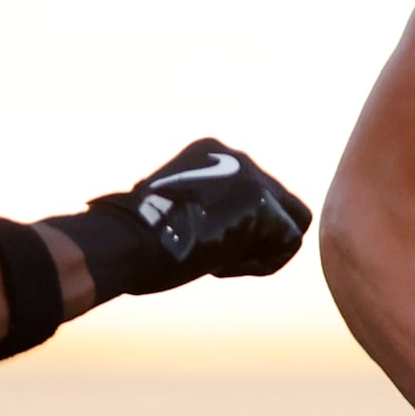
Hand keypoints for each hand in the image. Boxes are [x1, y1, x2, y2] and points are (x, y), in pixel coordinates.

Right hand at [51, 138, 311, 298]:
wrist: (126, 240)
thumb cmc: (136, 238)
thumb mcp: (176, 208)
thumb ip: (207, 208)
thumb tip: (225, 230)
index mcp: (213, 151)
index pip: (252, 191)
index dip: (238, 225)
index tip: (206, 242)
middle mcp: (238, 158)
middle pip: (278, 204)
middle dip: (256, 236)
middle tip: (217, 257)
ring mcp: (255, 180)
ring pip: (288, 225)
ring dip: (259, 251)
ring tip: (217, 261)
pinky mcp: (265, 207)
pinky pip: (287, 244)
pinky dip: (260, 264)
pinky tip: (220, 265)